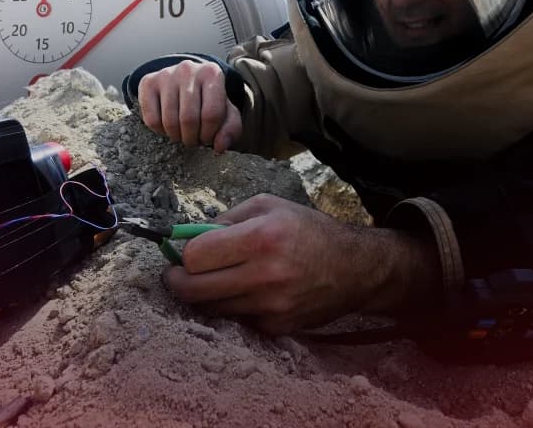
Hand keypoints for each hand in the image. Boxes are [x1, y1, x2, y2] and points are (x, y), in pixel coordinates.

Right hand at [137, 60, 241, 151]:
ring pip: (169, 121)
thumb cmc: (208, 100)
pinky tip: (167, 126)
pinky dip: (160, 131)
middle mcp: (188, 69)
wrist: (185, 81)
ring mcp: (166, 74)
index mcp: (212, 73)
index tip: (208, 138)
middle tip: (194, 140)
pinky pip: (151, 119)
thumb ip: (230, 129)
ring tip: (182, 135)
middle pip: (188, 119)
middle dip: (192, 138)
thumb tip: (219, 146)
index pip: (211, 114)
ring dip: (176, 136)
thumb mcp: (226, 113)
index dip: (209, 134)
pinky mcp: (148, 82)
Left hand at [163, 194, 409, 334]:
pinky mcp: (278, 328)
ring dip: (205, 295)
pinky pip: (237, 320)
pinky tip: (245, 293)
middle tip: (176, 274)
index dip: (183, 254)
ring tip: (214, 279)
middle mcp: (266, 274)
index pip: (195, 256)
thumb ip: (226, 218)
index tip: (180, 253)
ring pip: (211, 308)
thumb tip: (188, 237)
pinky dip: (233, 308)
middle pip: (193, 289)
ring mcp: (272, 306)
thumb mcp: (269, 205)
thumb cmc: (309, 230)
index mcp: (262, 236)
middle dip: (177, 281)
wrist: (356, 268)